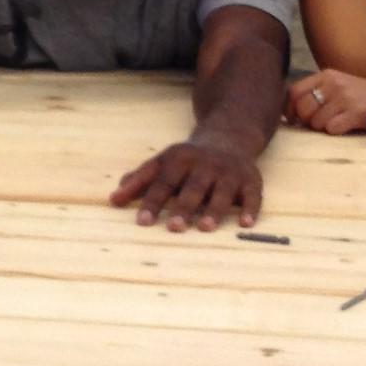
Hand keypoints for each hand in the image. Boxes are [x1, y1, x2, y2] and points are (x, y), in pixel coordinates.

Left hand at [111, 130, 266, 228]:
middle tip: (172, 228)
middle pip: (192, 187)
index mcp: (179, 159)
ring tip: (204, 227)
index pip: (162, 182)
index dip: (152, 201)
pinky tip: (246, 224)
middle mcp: (205, 164)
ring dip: (214, 209)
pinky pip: (253, 194)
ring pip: (222, 191)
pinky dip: (251, 208)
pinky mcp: (251, 178)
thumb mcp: (162, 163)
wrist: (228, 137)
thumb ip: (139, 181)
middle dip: (182, 207)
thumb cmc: (187, 160)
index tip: (141, 222)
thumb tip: (113, 200)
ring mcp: (228, 171)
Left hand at [285, 69, 365, 134]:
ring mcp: (345, 97)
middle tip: (317, 123)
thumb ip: (316, 92)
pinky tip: (345, 126)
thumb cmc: (359, 95)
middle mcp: (334, 83)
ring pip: (316, 121)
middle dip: (306, 121)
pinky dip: (336, 131)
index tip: (291, 119)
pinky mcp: (356, 112)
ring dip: (322, 128)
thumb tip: (290, 113)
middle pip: (303, 108)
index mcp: (325, 75)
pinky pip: (332, 129)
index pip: (294, 91)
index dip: (288, 108)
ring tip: (336, 122)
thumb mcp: (337, 85)